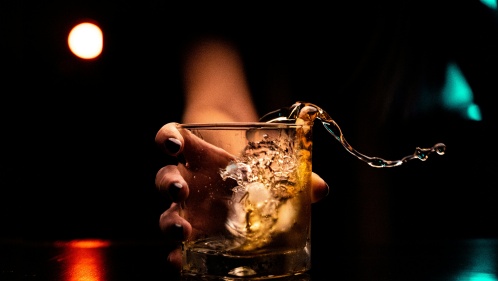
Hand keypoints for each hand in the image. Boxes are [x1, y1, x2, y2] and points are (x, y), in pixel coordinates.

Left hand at [154, 122, 329, 270]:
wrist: (238, 129)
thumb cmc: (257, 164)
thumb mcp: (279, 178)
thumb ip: (297, 188)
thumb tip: (321, 190)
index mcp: (213, 215)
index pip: (190, 242)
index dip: (180, 257)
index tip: (178, 262)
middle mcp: (194, 197)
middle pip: (172, 216)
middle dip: (173, 226)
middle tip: (184, 230)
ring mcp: (186, 168)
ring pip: (167, 182)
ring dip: (170, 187)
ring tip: (182, 189)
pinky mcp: (184, 141)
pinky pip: (167, 138)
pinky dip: (167, 139)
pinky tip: (174, 142)